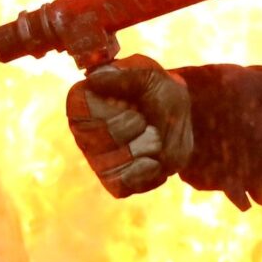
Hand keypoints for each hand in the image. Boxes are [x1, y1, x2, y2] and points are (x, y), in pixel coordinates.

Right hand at [65, 55, 192, 197]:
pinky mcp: (113, 181)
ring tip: (153, 138)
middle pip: (103, 138)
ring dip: (145, 149)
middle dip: (136, 128)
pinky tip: (153, 160)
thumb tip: (93, 80)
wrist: (179, 118)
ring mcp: (96, 159)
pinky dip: (145, 173)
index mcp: (82, 102)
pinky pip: (121, 186)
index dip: (119, 112)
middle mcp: (82, 132)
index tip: (134, 104)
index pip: (87, 112)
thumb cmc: (160, 91)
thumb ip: (124, 75)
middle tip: (146, 120)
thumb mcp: (150, 76)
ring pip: (114, 164)